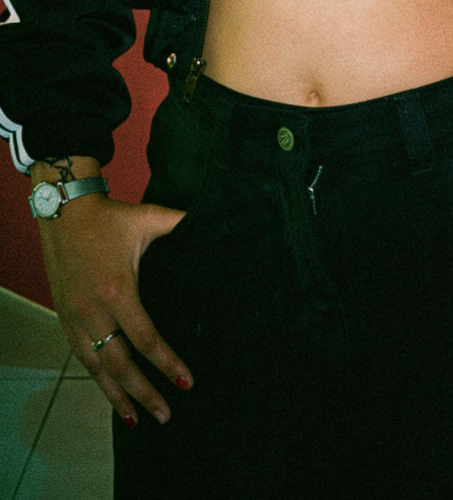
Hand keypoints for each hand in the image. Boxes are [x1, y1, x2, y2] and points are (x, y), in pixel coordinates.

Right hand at [38, 193, 191, 426]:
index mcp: (117, 290)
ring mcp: (75, 316)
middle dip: (144, 393)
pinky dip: (95, 378)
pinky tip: (108, 391)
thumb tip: (211, 220)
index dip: (167, 363)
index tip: (187, 382)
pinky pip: (80, 356)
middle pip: (120, 364)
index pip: (145, 339)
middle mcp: (94, 310)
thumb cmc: (108, 217)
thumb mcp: (147, 218)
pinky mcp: (65, 316)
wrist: (63, 210)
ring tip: (135, 421)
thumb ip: (180, 222)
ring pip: (96, 368)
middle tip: (167, 414)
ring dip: (116, 396)